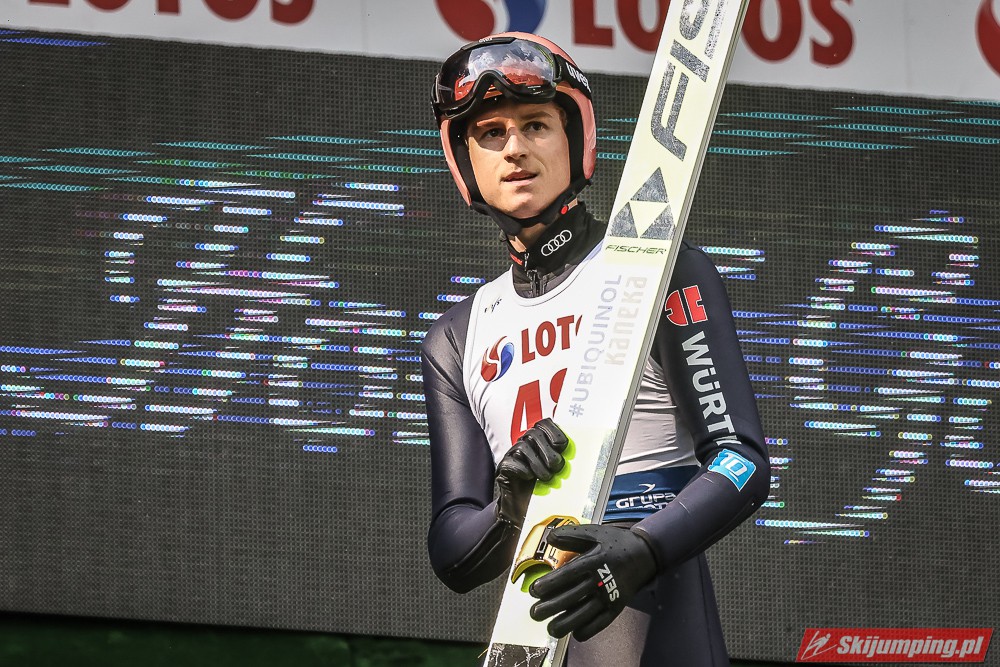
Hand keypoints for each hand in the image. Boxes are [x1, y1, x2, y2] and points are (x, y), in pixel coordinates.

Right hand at [495, 418, 567, 526]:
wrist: (523, 511)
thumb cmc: (543, 489)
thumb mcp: (557, 472)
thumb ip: (565, 460)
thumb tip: (582, 453)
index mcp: (539, 441)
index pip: (544, 424)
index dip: (554, 431)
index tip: (562, 445)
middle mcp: (524, 444)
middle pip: (534, 434)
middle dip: (547, 450)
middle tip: (556, 467)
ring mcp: (513, 456)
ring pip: (522, 447)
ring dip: (537, 463)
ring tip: (545, 477)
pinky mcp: (504, 468)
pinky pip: (511, 462)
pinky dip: (523, 470)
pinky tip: (530, 478)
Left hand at [528, 523, 657, 640]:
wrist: (645, 554)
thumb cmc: (616, 543)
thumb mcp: (595, 532)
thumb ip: (571, 535)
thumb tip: (549, 537)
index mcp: (595, 559)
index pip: (569, 574)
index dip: (550, 583)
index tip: (535, 590)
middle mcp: (602, 579)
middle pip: (573, 597)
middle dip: (551, 607)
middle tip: (535, 613)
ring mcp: (610, 595)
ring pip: (586, 614)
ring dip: (566, 623)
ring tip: (551, 628)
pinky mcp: (617, 606)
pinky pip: (602, 622)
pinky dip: (588, 629)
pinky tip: (575, 633)